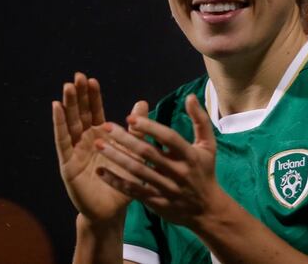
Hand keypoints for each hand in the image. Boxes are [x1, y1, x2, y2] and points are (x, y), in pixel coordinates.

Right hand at [52, 72, 151, 222]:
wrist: (112, 210)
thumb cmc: (124, 181)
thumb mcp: (134, 151)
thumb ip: (136, 129)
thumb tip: (142, 102)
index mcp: (100, 137)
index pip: (95, 112)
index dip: (93, 97)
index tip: (92, 80)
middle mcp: (85, 141)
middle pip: (80, 114)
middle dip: (78, 95)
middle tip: (77, 76)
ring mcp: (75, 151)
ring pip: (70, 123)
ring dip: (67, 105)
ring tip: (66, 87)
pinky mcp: (67, 163)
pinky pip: (63, 140)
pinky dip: (59, 124)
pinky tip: (56, 108)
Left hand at [95, 94, 221, 227]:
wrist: (206, 209)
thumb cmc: (204, 171)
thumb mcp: (208, 145)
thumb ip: (200, 120)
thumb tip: (190, 96)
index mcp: (189, 155)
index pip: (168, 138)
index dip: (150, 127)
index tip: (131, 117)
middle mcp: (177, 172)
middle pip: (148, 153)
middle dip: (125, 139)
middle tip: (106, 127)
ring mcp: (165, 188)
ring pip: (137, 172)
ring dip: (116, 157)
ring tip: (99, 145)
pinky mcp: (155, 202)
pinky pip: (132, 191)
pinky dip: (116, 181)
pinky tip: (101, 171)